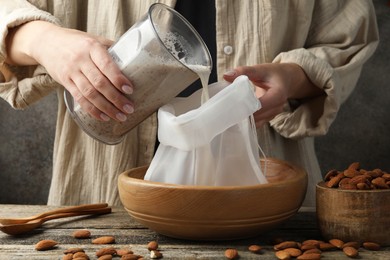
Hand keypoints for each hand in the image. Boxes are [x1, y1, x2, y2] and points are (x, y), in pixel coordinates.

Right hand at [6, 21, 133, 121]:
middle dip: (116, 98)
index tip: (129, 89)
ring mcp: (71, 71)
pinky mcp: (65, 82)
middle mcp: (80, 59)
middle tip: (129, 108)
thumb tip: (136, 61)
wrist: (46, 42)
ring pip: (90, 93)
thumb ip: (112, 49)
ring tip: (120, 116)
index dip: (118, 78)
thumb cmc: (78, 42)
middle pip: (99, 82)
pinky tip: (104, 117)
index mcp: (92, 47)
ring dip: (106, 108)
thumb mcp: (94, 39)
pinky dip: (92, 110)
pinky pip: (79, 98)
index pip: (106, 64)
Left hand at [223, 63, 322, 127]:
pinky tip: (236, 116)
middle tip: (226, 110)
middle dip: (243, 114)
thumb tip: (226, 75)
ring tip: (230, 113)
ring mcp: (273, 114)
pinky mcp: (268, 118)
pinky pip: (257, 123)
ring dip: (244, 119)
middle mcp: (277, 107)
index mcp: (278, 94)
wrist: (287, 80)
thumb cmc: (273, 74)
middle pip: (258, 116)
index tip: (231, 105)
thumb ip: (244, 71)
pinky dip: (247, 121)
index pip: (261, 105)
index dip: (246, 107)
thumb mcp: (260, 69)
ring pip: (257, 122)